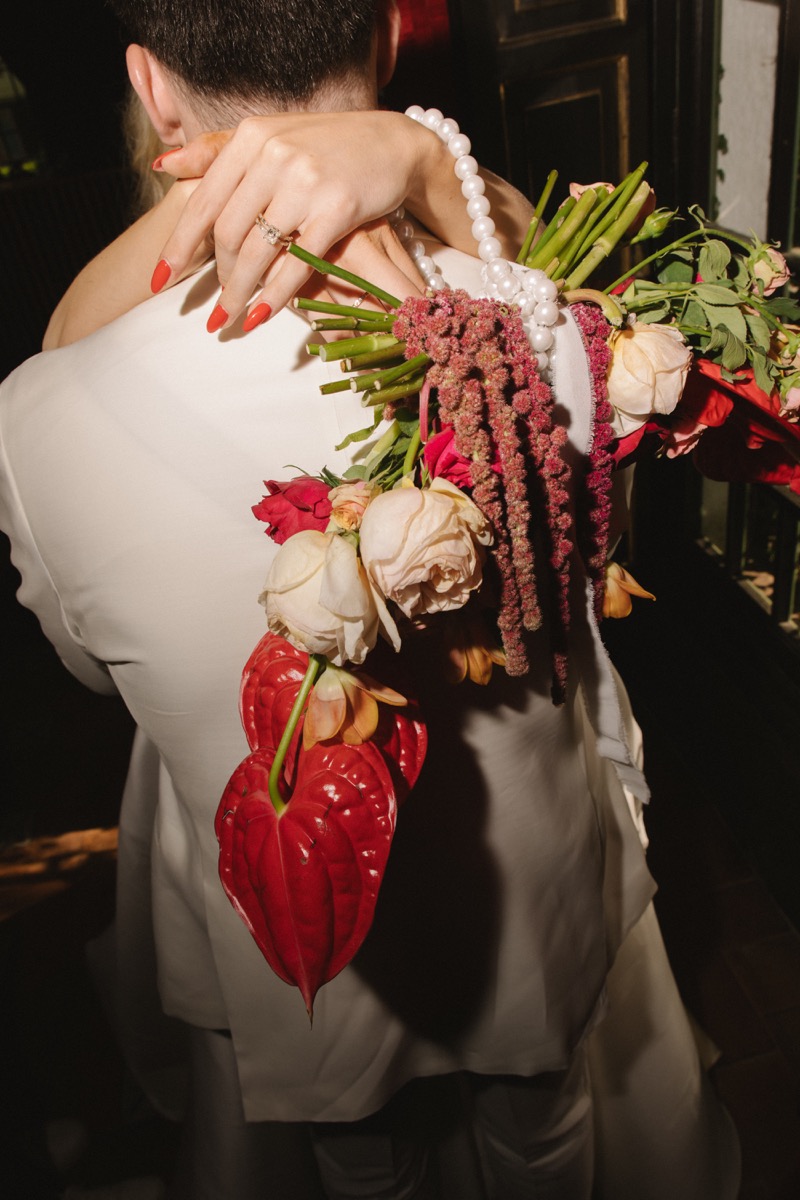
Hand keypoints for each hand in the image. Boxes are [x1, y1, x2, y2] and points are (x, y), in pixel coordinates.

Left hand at [151, 111, 438, 328]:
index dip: (177, 245)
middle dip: (218, 277)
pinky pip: (298, 262)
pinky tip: (262, 315)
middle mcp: (273, 155)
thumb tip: (162, 166)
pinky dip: (277, 294)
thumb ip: (216, 152)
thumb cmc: (327, 145)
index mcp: (250, 138)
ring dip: (240, 293)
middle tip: (216, 306)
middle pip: (228, 232)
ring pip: (258, 252)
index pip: (202, 200)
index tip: (159, 280)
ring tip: (231, 319)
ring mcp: (305, 181)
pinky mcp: (338, 208)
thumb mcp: (269, 137)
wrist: (392, 143)